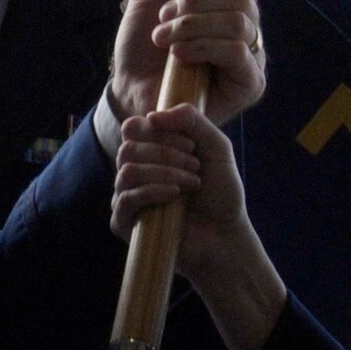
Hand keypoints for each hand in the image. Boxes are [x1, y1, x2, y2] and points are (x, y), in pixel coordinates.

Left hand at [110, 0, 267, 128]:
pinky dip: (203, 46)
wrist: (129, 87)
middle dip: (196, 1)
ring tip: (164, 39)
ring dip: (193, 25)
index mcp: (230, 4)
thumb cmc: (142, 44)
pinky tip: (179, 54)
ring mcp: (252, 57)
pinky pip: (238, 53)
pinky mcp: (249, 84)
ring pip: (239, 22)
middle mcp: (247, 28)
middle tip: (164, 18)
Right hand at [114, 106, 285, 349]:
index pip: (133, 127)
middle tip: (196, 168)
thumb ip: (192, 120)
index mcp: (150, 152)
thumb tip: (152, 115)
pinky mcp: (124, 223)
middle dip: (167, 153)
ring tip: (191, 184)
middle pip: (129, 147)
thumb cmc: (220, 193)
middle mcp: (134, 172)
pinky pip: (124, 198)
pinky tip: (174, 195)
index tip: (191, 143)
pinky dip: (152, 191)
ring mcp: (126, 197)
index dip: (159, 129)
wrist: (226, 235)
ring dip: (164, 173)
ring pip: (127, 171)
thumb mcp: (216, 147)